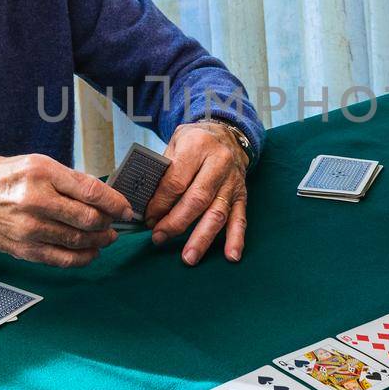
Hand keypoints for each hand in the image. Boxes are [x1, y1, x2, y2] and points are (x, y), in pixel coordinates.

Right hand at [0, 154, 132, 266]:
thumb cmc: (2, 178)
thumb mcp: (36, 164)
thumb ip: (68, 179)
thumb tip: (103, 196)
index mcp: (42, 173)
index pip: (91, 191)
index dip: (115, 203)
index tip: (125, 209)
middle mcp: (36, 200)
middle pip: (88, 218)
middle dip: (108, 223)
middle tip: (115, 223)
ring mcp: (29, 228)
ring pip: (79, 241)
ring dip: (99, 241)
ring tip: (106, 237)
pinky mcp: (24, 249)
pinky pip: (62, 259)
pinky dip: (83, 258)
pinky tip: (91, 253)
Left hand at [142, 121, 248, 264]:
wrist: (227, 132)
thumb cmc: (196, 140)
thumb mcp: (176, 142)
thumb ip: (163, 169)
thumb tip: (146, 202)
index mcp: (198, 146)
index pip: (176, 181)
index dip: (160, 203)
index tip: (149, 218)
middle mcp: (219, 163)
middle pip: (197, 199)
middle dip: (176, 223)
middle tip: (159, 238)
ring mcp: (232, 181)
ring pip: (217, 213)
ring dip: (202, 237)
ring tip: (189, 257)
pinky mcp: (242, 195)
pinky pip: (240, 219)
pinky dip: (236, 239)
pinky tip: (231, 256)